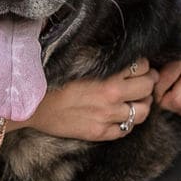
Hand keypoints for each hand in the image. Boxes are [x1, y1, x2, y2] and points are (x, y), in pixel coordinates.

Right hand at [17, 59, 158, 141]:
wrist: (31, 104)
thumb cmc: (51, 77)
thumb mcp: (78, 58)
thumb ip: (99, 55)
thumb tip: (116, 47)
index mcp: (108, 75)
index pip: (142, 67)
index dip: (143, 66)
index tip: (140, 66)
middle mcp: (112, 97)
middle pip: (147, 88)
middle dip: (149, 82)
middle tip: (145, 81)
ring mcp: (107, 117)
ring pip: (142, 112)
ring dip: (143, 104)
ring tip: (137, 100)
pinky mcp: (98, 133)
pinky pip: (125, 131)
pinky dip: (127, 123)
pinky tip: (122, 116)